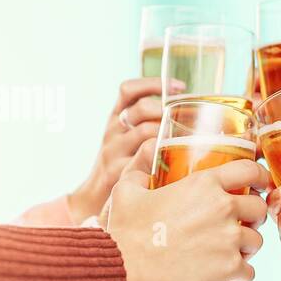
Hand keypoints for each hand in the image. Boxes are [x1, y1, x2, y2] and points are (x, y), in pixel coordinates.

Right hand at [67, 77, 183, 223]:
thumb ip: (147, 125)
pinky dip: (160, 156)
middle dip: (167, 110)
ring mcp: (113, 151)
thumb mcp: (125, 140)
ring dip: (168, 133)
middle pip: (140, 109)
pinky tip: (172, 160)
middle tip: (188, 118)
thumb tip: (189, 116)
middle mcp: (112, 131)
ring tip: (186, 138)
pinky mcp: (116, 171)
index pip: (128, 90)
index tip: (179, 86)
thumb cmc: (118, 165)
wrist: (91, 197)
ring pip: (145, 132)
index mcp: (114, 119)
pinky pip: (142, 159)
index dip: (153, 83)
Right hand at [106, 140, 270, 280]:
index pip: (249, 170)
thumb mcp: (126, 191)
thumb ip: (139, 175)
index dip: (259, 177)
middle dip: (252, 218)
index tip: (257, 185)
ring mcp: (229, 238)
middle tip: (237, 227)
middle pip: (259, 208)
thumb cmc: (124, 229)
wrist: (124, 267)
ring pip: (256, 242)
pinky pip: (248, 272)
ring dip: (245, 249)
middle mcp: (223, 207)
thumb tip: (144, 174)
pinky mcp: (229, 267)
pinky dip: (239, 278)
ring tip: (226, 257)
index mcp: (204, 184)